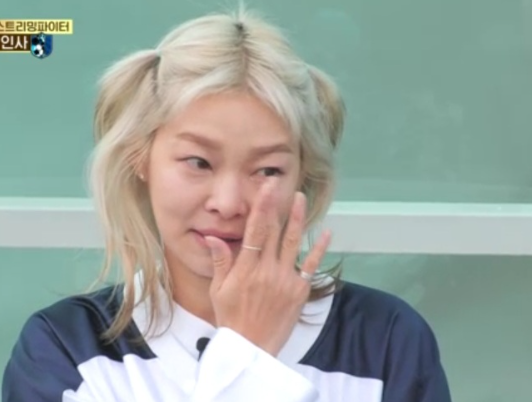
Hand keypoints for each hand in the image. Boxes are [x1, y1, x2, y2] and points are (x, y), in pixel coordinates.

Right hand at [205, 178, 331, 356]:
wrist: (251, 349)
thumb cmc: (231, 319)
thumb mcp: (218, 290)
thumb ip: (220, 262)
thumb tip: (213, 237)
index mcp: (245, 268)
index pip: (254, 230)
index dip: (261, 206)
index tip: (265, 188)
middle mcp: (267, 270)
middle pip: (274, 230)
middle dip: (277, 205)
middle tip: (279, 183)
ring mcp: (285, 280)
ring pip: (293, 242)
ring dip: (298, 218)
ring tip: (300, 198)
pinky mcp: (299, 291)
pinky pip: (311, 266)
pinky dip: (319, 249)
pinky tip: (326, 233)